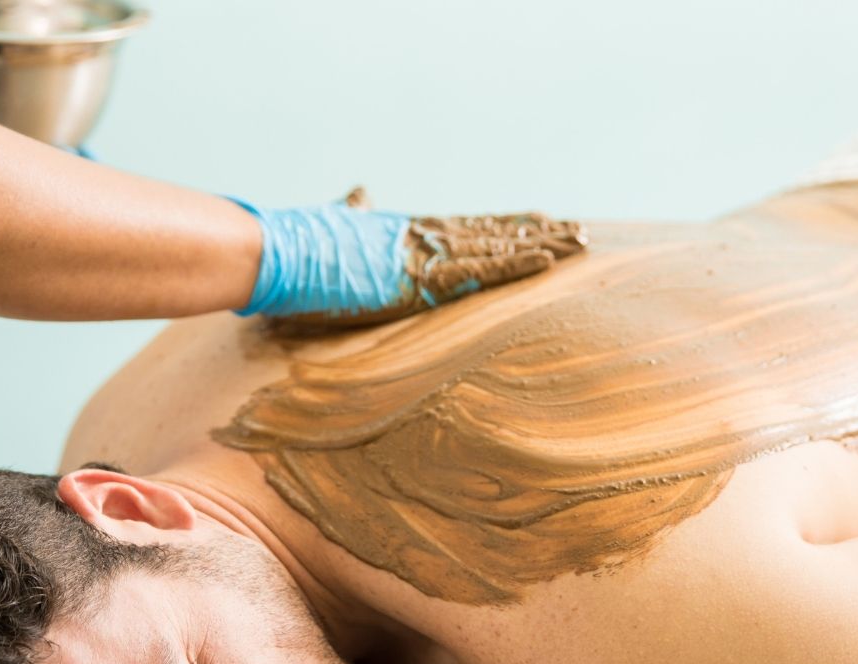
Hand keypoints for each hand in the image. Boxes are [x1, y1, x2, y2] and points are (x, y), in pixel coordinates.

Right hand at [235, 188, 587, 327]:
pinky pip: (480, 273)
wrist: (278, 254)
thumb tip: (359, 189)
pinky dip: (515, 266)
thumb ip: (352, 209)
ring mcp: (425, 256)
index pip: (469, 227)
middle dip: (537, 234)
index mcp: (407, 231)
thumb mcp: (335, 223)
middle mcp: (423, 236)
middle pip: (493, 233)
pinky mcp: (421, 279)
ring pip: (497, 248)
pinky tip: (546, 261)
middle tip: (579, 232)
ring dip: (541, 247)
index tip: (542, 221)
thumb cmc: (298, 246)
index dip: (508, 226)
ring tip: (579, 244)